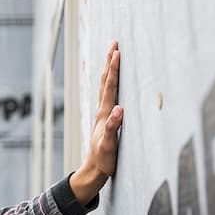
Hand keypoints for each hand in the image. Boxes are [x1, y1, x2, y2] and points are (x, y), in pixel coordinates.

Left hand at [70, 41, 122, 204]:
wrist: (94, 170)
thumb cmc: (103, 160)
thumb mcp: (109, 145)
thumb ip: (114, 127)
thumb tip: (120, 109)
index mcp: (104, 115)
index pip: (110, 87)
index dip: (114, 70)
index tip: (117, 52)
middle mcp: (102, 112)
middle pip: (105, 82)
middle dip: (110, 62)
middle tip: (114, 44)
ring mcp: (103, 116)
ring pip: (105, 88)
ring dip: (109, 70)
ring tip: (112, 56)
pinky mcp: (106, 121)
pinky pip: (108, 97)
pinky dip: (111, 85)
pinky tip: (113, 83)